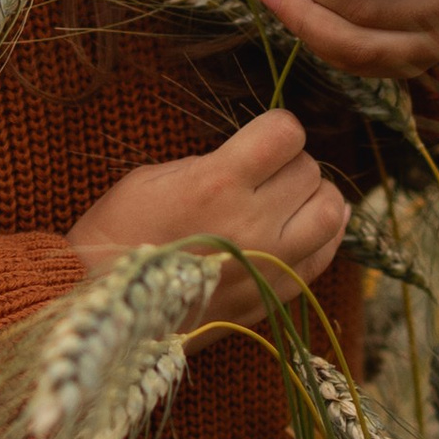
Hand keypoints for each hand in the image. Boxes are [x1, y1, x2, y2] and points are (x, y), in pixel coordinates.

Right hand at [70, 108, 347, 331]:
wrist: (107, 311)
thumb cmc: (118, 233)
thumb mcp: (154, 177)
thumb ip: (216, 163)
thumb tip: (258, 158)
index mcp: (216, 184)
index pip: (286, 133)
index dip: (277, 128)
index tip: (263, 137)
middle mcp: (251, 224)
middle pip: (309, 170)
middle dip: (290, 163)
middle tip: (265, 173)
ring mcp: (268, 265)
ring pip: (331, 212)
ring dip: (314, 197)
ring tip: (289, 199)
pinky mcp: (274, 298)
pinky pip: (325, 254)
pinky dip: (320, 234)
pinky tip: (299, 228)